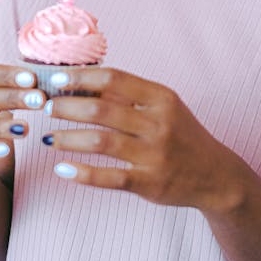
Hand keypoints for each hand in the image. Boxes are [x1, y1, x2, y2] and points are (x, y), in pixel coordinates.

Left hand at [45, 67, 244, 214]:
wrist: (216, 175)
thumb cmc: (181, 133)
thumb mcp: (164, 106)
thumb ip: (129, 95)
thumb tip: (82, 82)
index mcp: (161, 97)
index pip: (114, 78)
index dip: (81, 77)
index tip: (56, 78)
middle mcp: (159, 123)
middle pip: (102, 108)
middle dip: (67, 106)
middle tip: (45, 107)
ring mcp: (155, 155)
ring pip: (100, 142)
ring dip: (68, 138)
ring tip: (47, 138)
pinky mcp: (150, 183)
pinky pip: (110, 177)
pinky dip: (83, 173)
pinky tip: (63, 169)